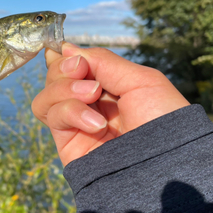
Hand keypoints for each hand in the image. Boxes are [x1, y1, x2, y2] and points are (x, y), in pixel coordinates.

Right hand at [32, 43, 189, 165]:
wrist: (166, 165)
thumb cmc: (162, 120)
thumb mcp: (140, 80)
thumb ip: (103, 61)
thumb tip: (65, 48)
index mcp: (109, 88)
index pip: (74, 65)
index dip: (69, 58)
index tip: (80, 60)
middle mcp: (90, 105)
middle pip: (55, 77)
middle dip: (65, 70)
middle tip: (85, 74)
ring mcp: (78, 125)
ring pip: (46, 96)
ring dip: (64, 89)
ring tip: (92, 95)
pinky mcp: (68, 143)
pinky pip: (51, 116)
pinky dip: (70, 111)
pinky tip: (95, 124)